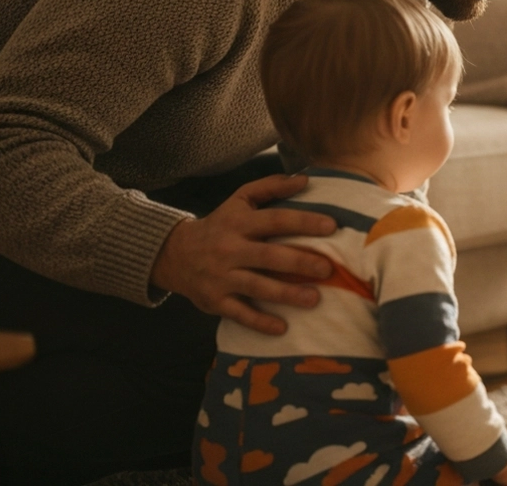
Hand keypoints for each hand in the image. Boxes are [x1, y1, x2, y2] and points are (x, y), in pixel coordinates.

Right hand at [151, 173, 335, 334]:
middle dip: (299, 262)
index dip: (304, 222)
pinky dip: (260, 322)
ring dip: (286, 294)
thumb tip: (305, 179)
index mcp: (239, 223)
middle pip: (269, 256)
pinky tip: (283, 327)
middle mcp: (230, 249)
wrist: (174, 254)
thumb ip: (271, 187)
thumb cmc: (221, 225)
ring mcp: (221, 277)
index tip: (332, 226)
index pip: (276, 220)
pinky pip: (239, 313)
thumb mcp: (240, 200)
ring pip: (257, 286)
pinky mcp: (215, 301)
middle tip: (327, 268)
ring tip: (314, 299)